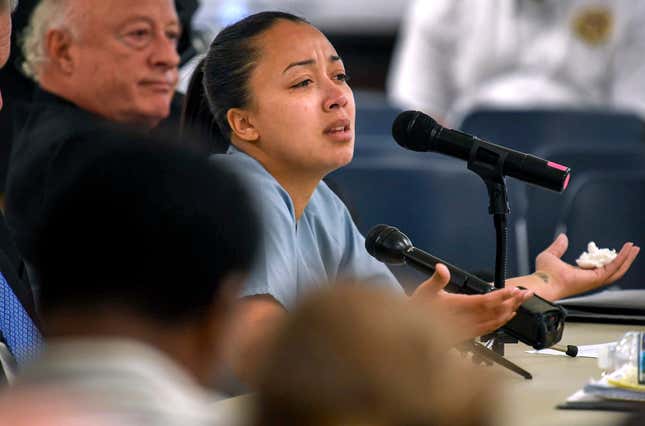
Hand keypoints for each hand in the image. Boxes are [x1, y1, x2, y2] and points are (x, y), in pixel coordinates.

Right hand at [411, 264, 532, 341]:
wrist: (412, 333)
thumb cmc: (417, 310)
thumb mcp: (424, 291)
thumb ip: (436, 280)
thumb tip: (442, 268)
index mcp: (456, 308)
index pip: (484, 302)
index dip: (500, 296)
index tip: (513, 290)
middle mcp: (464, 321)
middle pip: (494, 312)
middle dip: (512, 302)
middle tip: (525, 293)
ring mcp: (468, 330)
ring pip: (494, 322)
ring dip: (510, 312)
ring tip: (521, 302)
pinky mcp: (468, 335)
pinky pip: (489, 329)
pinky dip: (501, 322)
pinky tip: (508, 317)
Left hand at [534, 234, 639, 299]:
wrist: (543, 282)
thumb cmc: (544, 273)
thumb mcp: (551, 255)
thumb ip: (558, 247)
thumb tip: (563, 237)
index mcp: (580, 274)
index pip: (598, 267)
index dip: (606, 258)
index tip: (611, 250)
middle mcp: (589, 278)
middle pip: (612, 269)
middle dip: (623, 259)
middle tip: (631, 249)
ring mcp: (594, 280)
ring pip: (617, 269)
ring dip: (627, 258)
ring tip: (634, 248)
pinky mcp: (597, 278)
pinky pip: (613, 267)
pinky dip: (622, 258)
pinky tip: (628, 249)